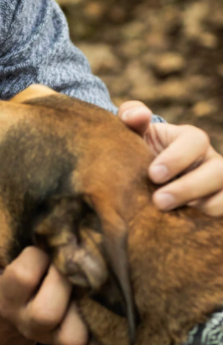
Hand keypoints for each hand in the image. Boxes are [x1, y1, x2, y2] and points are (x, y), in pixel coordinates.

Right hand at [0, 242, 106, 344]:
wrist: (17, 305)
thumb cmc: (4, 274)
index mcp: (5, 300)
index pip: (21, 277)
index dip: (35, 256)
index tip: (39, 246)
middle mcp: (29, 323)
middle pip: (46, 312)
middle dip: (62, 279)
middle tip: (66, 262)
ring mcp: (55, 337)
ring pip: (73, 337)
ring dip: (84, 310)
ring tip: (86, 284)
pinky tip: (110, 332)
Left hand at [119, 101, 222, 215]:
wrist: (140, 179)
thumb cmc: (138, 151)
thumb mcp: (134, 133)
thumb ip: (131, 116)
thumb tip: (137, 115)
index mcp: (190, 140)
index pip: (195, 141)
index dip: (177, 157)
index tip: (153, 174)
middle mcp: (209, 163)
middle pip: (219, 171)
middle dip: (189, 187)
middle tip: (159, 201)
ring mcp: (217, 188)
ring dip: (204, 207)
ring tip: (171, 216)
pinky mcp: (214, 210)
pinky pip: (221, 217)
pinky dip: (208, 223)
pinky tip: (183, 229)